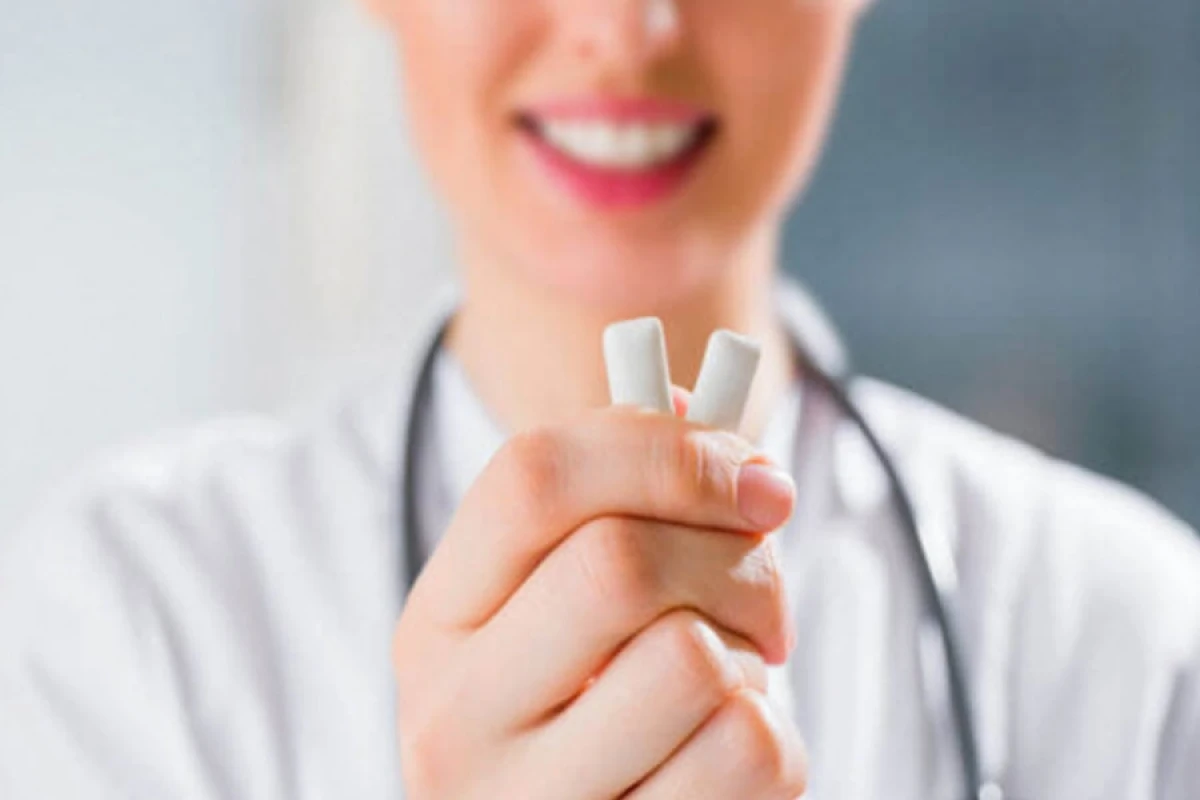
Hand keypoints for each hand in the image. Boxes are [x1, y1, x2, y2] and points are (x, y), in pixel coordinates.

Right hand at [393, 402, 805, 798]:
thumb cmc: (589, 702)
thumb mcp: (573, 601)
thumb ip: (627, 504)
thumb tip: (708, 424)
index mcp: (437, 620)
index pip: (532, 478)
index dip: (665, 451)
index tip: (752, 478)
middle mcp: (455, 713)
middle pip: (618, 564)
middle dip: (733, 556)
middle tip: (761, 588)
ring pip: (692, 662)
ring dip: (750, 656)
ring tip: (726, 680)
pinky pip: (749, 752)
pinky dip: (777, 734)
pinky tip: (724, 749)